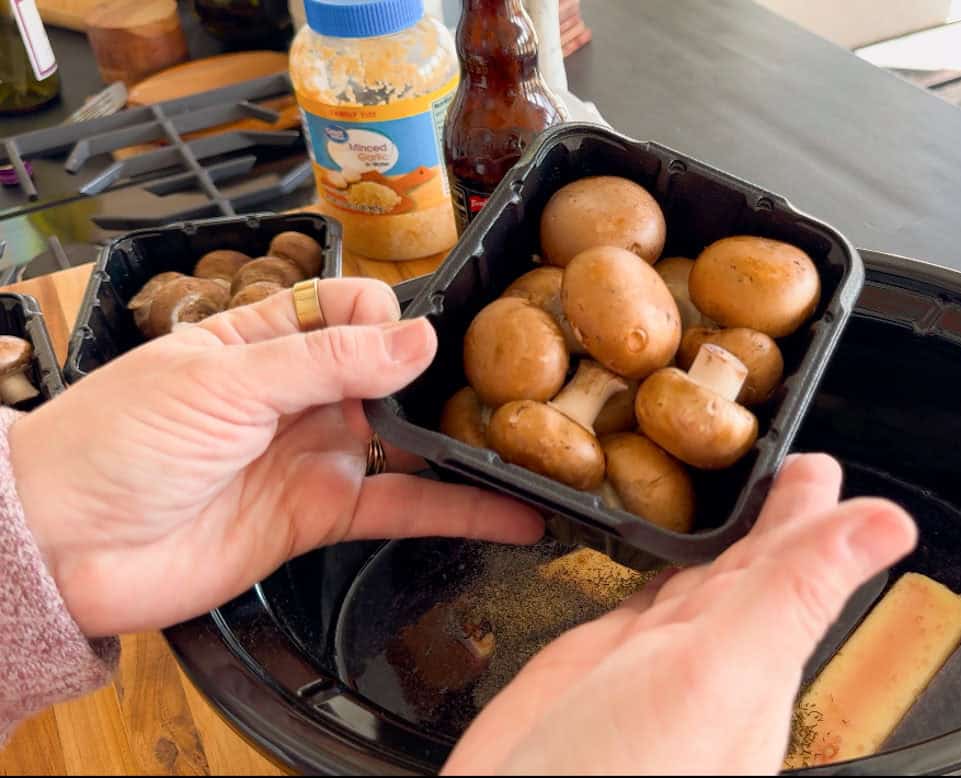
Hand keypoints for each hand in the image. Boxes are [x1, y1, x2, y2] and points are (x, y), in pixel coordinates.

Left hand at [10, 279, 542, 637]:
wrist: (67, 546)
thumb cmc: (116, 442)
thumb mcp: (224, 381)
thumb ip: (326, 361)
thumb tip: (418, 340)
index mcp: (270, 337)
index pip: (357, 307)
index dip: (395, 317)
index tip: (430, 339)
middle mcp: (301, 393)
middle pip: (394, 372)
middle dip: (448, 377)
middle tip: (515, 387)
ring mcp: (317, 454)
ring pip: (410, 440)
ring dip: (466, 442)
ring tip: (538, 442)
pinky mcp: (324, 514)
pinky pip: (405, 507)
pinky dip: (462, 511)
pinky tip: (517, 512)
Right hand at [445, 454, 915, 775]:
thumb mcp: (722, 674)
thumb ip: (795, 593)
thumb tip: (888, 524)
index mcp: (755, 654)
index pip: (796, 562)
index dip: (812, 509)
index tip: (819, 463)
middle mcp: (707, 656)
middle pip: (749, 565)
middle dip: (771, 512)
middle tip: (786, 462)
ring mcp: (646, 663)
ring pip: (694, 579)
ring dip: (714, 534)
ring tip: (729, 494)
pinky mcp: (588, 669)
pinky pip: (632, 601)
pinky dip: (647, 568)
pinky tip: (654, 555)